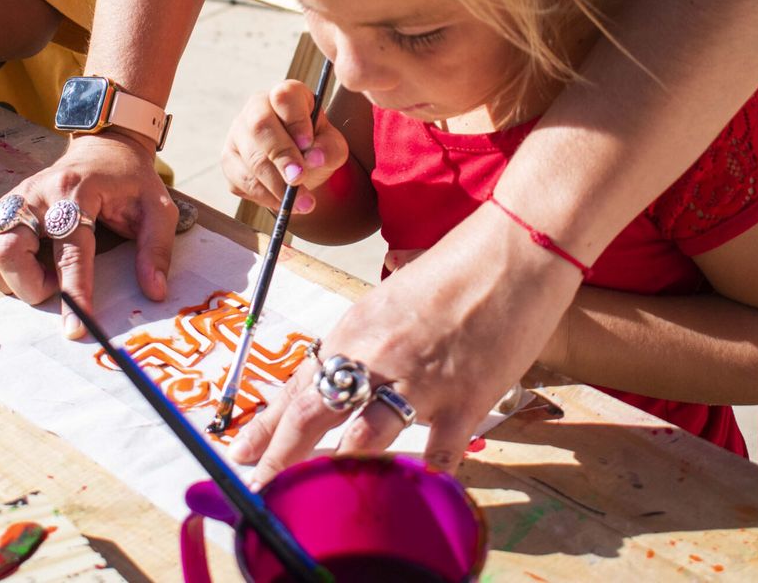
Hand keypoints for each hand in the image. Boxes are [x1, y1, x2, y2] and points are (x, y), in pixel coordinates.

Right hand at [0, 130, 177, 338]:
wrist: (105, 146)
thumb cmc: (132, 180)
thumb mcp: (159, 209)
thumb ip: (156, 250)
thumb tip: (154, 292)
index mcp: (76, 193)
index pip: (69, 251)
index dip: (73, 292)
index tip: (76, 327)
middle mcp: (37, 194)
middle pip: (10, 250)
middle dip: (30, 286)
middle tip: (56, 287)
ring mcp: (15, 198)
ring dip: (7, 277)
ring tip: (40, 276)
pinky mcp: (4, 206)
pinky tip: (23, 266)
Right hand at [222, 80, 347, 214]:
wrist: (299, 168)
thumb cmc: (315, 147)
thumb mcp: (332, 146)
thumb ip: (330, 148)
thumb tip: (314, 158)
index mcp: (285, 96)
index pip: (284, 97)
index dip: (296, 121)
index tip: (308, 145)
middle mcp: (256, 109)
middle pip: (260, 125)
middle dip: (281, 155)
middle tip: (299, 178)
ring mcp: (237, 134)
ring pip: (250, 158)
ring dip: (276, 185)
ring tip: (302, 203)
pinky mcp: (229, 162)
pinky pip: (242, 181)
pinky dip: (265, 196)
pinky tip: (283, 203)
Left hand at [228, 207, 581, 485]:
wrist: (513, 254)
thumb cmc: (456, 269)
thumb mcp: (392, 303)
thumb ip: (365, 344)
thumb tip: (339, 379)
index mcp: (353, 329)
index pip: (297, 385)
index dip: (267, 425)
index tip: (243, 451)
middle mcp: (375, 357)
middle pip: (312, 416)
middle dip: (281, 457)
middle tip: (261, 487)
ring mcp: (418, 383)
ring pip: (362, 442)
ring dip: (338, 474)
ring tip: (321, 504)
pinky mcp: (463, 401)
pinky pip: (437, 456)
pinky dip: (425, 479)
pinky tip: (412, 497)